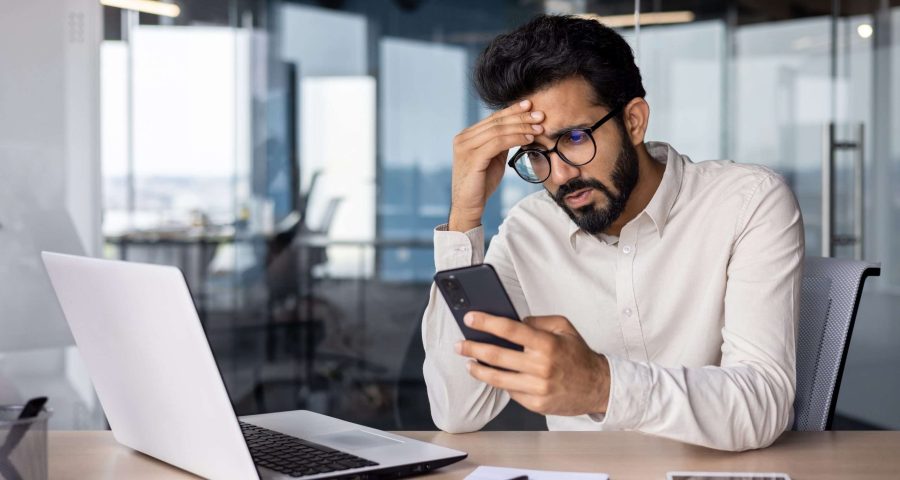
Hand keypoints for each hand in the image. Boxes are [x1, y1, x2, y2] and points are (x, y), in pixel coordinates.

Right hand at [449, 100, 544, 231]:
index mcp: (466, 136)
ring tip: (538, 129)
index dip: (512, 111)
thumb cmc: (480, 184)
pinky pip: (497, 143)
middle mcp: (463, 139)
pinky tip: (528, 139)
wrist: (468, 206)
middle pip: (496, 122)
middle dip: (520, 117)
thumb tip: (517, 130)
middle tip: (539, 115)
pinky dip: (515, 139)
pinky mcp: (472, 158)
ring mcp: (465, 147)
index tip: (530, 106)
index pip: (492, 119)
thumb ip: (499, 143)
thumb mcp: (492, 159)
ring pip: (498, 130)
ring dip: (521, 128)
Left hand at [454, 312, 610, 416]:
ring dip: (477, 370)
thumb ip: (538, 321)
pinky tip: (494, 376)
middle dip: (473, 348)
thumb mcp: (564, 328)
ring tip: (468, 362)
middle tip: (460, 344)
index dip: (486, 322)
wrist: (598, 387)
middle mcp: (541, 366)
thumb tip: (514, 321)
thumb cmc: (579, 356)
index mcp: (547, 343)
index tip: (470, 318)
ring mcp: (537, 388)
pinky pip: (510, 392)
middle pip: (496, 355)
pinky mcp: (536, 404)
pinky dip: (500, 383)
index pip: (509, 329)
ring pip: (497, 378)